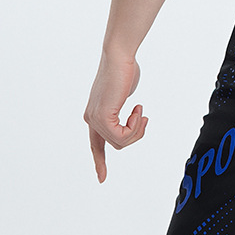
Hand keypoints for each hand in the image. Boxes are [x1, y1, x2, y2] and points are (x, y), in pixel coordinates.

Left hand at [83, 51, 147, 182]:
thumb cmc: (124, 70)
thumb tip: (128, 117)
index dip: (99, 161)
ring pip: (121, 142)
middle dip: (135, 134)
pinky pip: (122, 135)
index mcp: (94, 115)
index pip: (96, 144)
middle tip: (143, 117)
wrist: (119, 57)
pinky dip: (135, 125)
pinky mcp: (102, 116)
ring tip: (140, 111)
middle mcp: (91, 119)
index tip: (102, 178)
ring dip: (137, 129)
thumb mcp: (123, 95)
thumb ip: (122, 109)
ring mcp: (95, 118)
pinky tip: (137, 109)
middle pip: (116, 144)